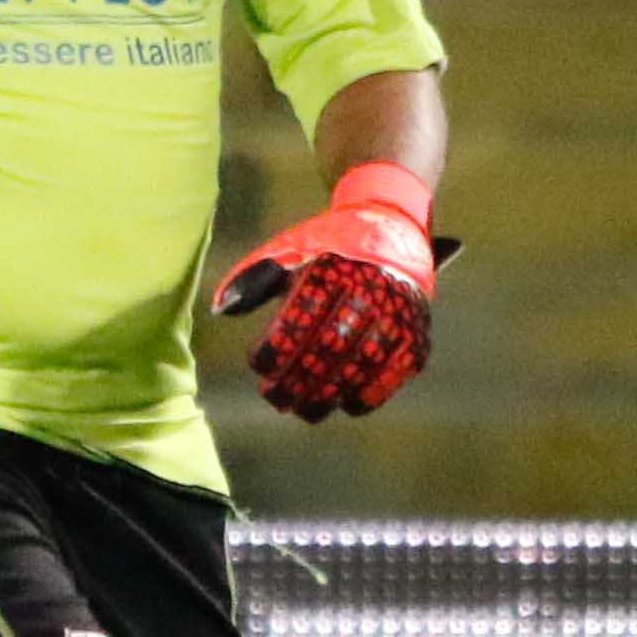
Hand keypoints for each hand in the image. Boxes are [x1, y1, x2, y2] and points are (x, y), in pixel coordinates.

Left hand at [212, 162, 449, 423]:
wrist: (392, 226)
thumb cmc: (330, 245)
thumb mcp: (291, 248)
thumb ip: (254, 277)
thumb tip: (221, 308)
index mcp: (331, 270)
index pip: (297, 322)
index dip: (274, 351)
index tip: (257, 364)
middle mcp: (368, 292)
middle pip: (326, 351)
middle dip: (295, 382)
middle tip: (273, 398)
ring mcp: (396, 316)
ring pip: (358, 368)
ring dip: (326, 396)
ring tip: (302, 409)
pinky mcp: (415, 335)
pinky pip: (391, 376)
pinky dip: (366, 396)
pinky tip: (342, 404)